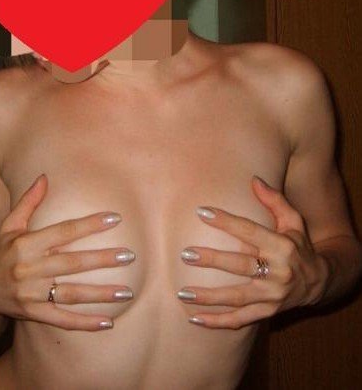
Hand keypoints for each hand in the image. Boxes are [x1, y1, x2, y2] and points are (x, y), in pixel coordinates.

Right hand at [0, 174, 134, 331]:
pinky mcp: (34, 314)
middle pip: (72, 263)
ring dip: (101, 294)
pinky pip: (62, 320)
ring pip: (71, 294)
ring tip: (127, 291)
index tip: (115, 219)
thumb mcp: (9, 225)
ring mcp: (32, 294)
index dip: (89, 225)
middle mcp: (30, 269)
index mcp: (26, 244)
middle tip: (129, 256)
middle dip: (102, 259)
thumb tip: (44, 177)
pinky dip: (85, 323)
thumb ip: (28, 202)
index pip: (64, 232)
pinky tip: (108, 322)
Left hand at [177, 175, 328, 329]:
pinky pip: (240, 320)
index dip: (225, 221)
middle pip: (240, 265)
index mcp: (281, 246)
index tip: (201, 212)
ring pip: (237, 297)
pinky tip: (194, 319)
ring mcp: (272, 296)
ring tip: (182, 292)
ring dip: (209, 297)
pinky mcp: (267, 312)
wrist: (319, 282)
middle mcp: (277, 272)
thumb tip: (254, 179)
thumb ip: (274, 200)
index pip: (249, 231)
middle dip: (212, 260)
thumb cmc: (299, 245)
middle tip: (185, 254)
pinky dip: (218, 322)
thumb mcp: (293, 221)